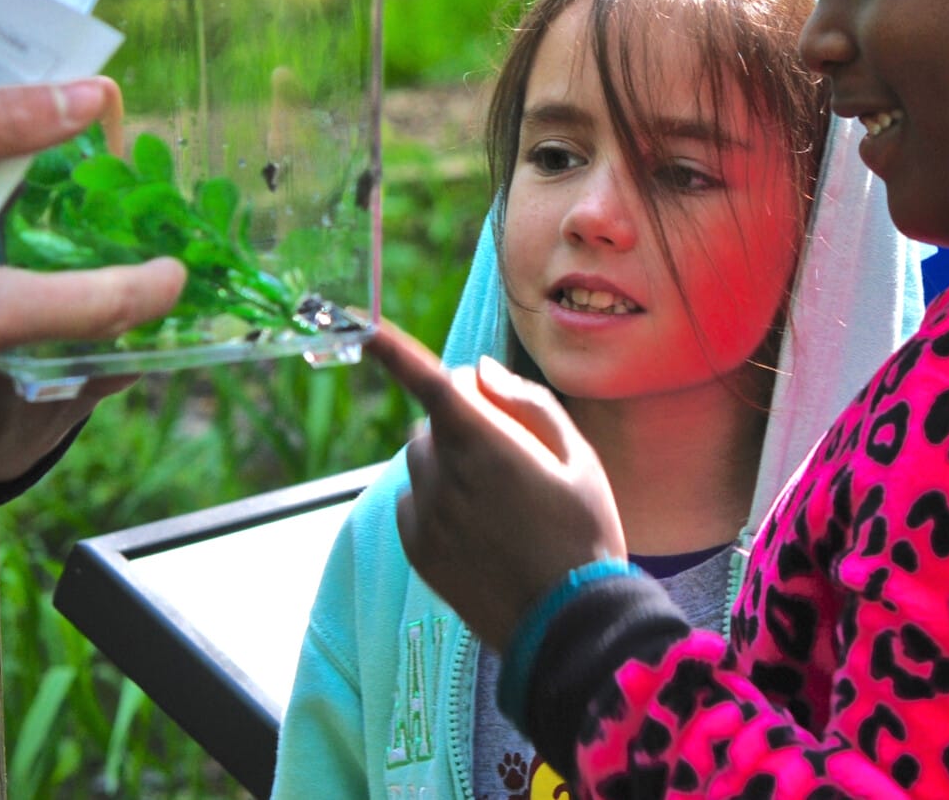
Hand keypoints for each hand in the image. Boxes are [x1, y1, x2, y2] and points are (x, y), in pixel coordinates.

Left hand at [374, 322, 623, 650]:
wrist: (568, 621)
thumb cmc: (585, 531)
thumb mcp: (579, 458)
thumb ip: (528, 404)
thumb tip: (480, 372)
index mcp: (484, 442)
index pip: (428, 381)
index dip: (392, 350)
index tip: (363, 327)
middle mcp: (444, 475)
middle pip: (434, 419)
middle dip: (462, 417)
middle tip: (510, 447)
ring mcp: (426, 516)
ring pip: (421, 461)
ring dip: (448, 459)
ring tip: (500, 495)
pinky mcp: (418, 550)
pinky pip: (412, 501)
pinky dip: (435, 498)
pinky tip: (479, 524)